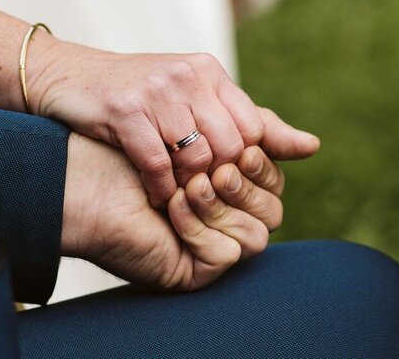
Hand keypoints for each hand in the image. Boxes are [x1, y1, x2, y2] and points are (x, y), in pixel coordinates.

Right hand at [31, 44, 319, 206]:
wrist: (67, 76)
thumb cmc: (135, 95)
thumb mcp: (194, 100)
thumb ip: (251, 123)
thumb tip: (311, 147)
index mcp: (209, 72)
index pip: (253, 131)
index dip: (241, 165)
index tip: (217, 180)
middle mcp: (188, 76)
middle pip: (228, 148)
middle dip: (214, 179)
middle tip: (196, 193)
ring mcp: (156, 91)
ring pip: (196, 157)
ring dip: (186, 186)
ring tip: (176, 194)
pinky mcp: (125, 109)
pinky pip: (158, 163)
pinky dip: (160, 188)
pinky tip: (155, 193)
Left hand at [62, 128, 305, 290]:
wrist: (84, 177)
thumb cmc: (138, 148)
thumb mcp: (197, 130)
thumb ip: (251, 131)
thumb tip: (314, 145)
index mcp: (234, 189)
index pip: (274, 180)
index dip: (261, 161)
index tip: (241, 143)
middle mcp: (230, 220)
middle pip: (274, 208)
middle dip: (246, 182)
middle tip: (217, 166)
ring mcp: (216, 246)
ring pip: (258, 234)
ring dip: (223, 204)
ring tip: (190, 185)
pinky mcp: (197, 268)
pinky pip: (226, 254)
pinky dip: (201, 228)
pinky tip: (172, 207)